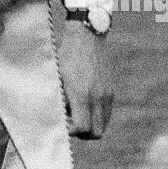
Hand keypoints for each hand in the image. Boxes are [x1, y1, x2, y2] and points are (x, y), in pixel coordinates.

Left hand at [58, 21, 112, 139]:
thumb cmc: (66, 54)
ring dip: (91, 126)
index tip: (63, 123)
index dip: (71, 131)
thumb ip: (58, 99)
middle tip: (70, 121)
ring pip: (103, 125)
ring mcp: (107, 94)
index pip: (82, 127)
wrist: (87, 35)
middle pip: (96, 133)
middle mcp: (98, 97)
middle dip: (82, 133)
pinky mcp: (111, 90)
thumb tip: (56, 118)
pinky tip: (85, 105)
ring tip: (77, 113)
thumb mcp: (57, 76)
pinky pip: (107, 113)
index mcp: (82, 94)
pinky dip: (97, 116)